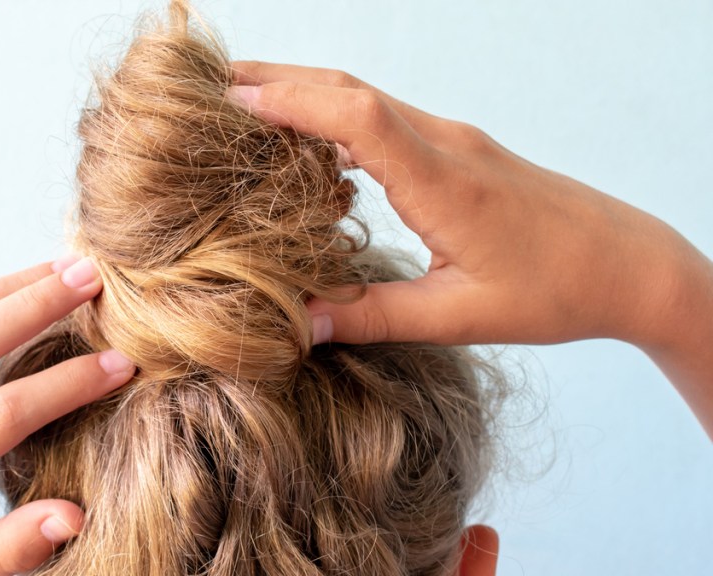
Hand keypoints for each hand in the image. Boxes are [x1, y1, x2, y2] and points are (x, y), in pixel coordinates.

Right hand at [228, 61, 712, 436]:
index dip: (290, 101)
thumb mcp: (459, 316)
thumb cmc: (554, 290)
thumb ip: (374, 316)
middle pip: (350, 87)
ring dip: (305, 92)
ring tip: (245, 106)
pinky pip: (384, 117)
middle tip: (215, 88)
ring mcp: (453, 140)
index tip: (232, 102)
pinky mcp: (458, 149)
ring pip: (365, 96)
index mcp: (444, 181)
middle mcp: (446, 144)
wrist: (629, 263)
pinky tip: (309, 140)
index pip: (356, 115)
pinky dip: (336, 115)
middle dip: (280, 80)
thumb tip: (299, 323)